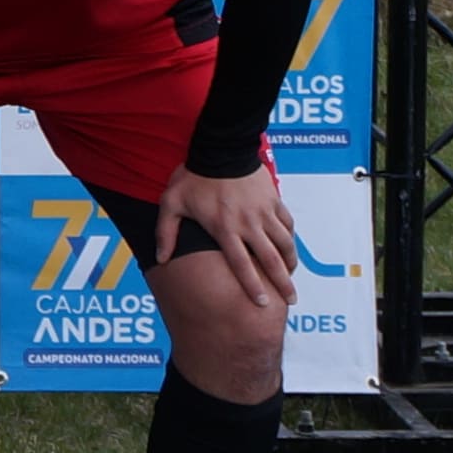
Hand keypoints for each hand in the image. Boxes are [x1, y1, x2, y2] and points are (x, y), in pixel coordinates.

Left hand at [161, 164, 300, 320]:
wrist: (220, 148)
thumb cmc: (193, 177)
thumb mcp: (171, 204)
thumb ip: (166, 233)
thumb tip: (161, 258)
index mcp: (225, 229)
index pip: (242, 265)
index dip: (253, 286)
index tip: (262, 304)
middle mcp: (248, 224)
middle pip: (271, 260)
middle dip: (282, 283)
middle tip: (291, 300)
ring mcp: (264, 212)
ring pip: (285, 243)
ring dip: (291, 262)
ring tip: (291, 276)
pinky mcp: (273, 200)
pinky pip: (287, 223)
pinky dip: (290, 237)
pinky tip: (289, 247)